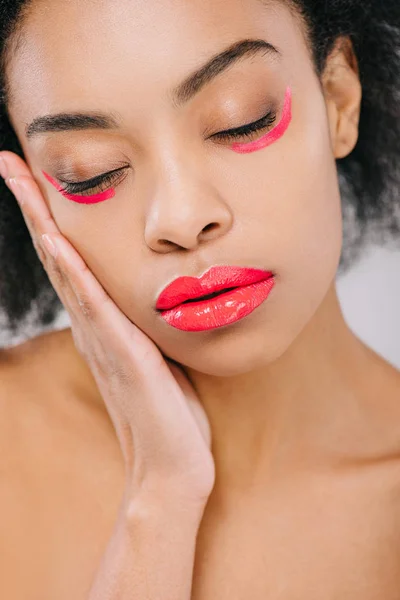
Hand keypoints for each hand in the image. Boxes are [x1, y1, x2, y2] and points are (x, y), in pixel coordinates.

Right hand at [0, 151, 214, 505]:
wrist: (172, 467)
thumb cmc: (169, 413)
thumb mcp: (159, 355)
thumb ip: (147, 326)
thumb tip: (158, 298)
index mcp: (105, 324)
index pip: (73, 262)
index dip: (53, 221)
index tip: (37, 180)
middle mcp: (95, 327)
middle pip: (59, 257)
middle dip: (34, 208)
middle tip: (10, 163)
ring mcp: (104, 341)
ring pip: (67, 272)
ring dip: (43, 225)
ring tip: (19, 183)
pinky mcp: (122, 356)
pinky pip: (94, 307)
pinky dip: (72, 272)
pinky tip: (55, 241)